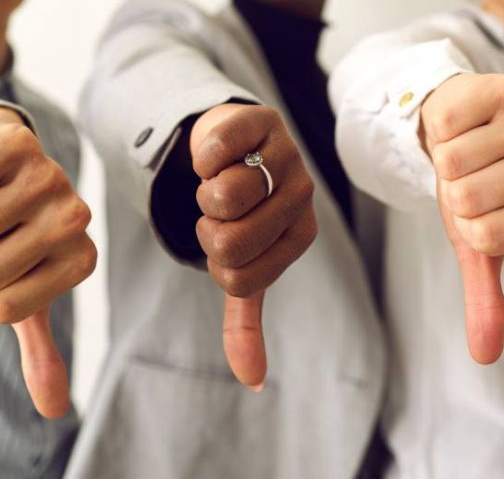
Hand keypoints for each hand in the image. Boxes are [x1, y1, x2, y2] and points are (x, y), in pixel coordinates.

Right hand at [0, 107, 96, 418]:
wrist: (9, 161)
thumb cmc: (18, 235)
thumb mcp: (29, 291)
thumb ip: (42, 350)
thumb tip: (56, 413)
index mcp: (81, 261)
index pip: (3, 308)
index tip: (11, 263)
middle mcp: (76, 219)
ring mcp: (52, 177)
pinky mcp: (20, 144)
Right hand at [190, 104, 317, 390]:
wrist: (238, 141)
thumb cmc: (242, 209)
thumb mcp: (244, 263)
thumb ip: (246, 320)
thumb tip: (252, 381)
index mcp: (300, 237)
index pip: (238, 279)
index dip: (215, 262)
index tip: (225, 237)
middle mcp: (302, 197)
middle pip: (227, 242)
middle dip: (206, 228)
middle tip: (219, 210)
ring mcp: (286, 157)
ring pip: (221, 196)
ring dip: (203, 191)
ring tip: (221, 179)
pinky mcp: (262, 121)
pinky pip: (213, 152)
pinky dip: (200, 156)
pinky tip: (218, 152)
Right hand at [421, 73, 503, 363]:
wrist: (462, 123)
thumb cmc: (475, 184)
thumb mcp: (477, 243)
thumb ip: (486, 296)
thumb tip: (484, 356)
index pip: (485, 234)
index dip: (465, 221)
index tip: (479, 204)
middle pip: (468, 197)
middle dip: (452, 188)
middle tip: (469, 174)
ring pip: (455, 160)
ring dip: (444, 155)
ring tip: (465, 148)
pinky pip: (446, 124)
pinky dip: (438, 127)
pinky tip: (460, 123)